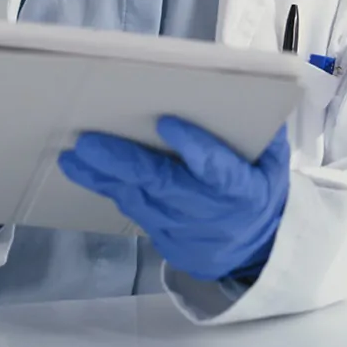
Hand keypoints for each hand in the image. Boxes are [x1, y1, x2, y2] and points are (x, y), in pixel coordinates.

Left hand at [58, 118, 289, 281]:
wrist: (254, 251)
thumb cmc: (259, 191)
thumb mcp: (274, 166)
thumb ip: (266, 135)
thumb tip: (257, 95)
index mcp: (241, 189)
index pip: (217, 168)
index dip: (194, 147)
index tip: (166, 121)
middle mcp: (207, 210)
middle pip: (162, 184)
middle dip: (123, 161)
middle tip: (87, 141)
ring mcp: (182, 228)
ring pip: (137, 199)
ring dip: (102, 177)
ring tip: (71, 156)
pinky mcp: (163, 239)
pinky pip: (133, 210)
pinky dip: (109, 189)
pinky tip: (84, 171)